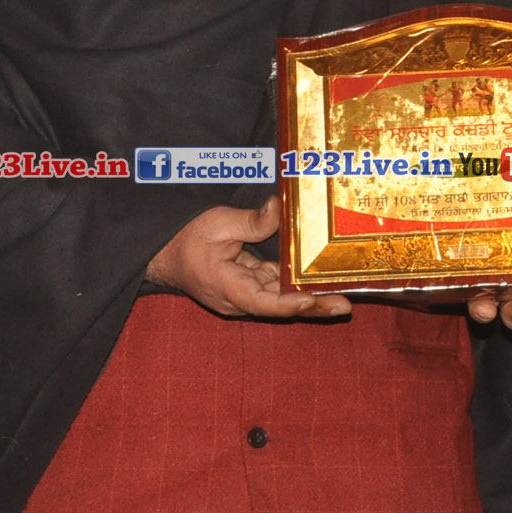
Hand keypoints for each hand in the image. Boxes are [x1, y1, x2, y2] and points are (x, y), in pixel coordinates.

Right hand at [145, 196, 351, 319]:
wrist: (167, 255)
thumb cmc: (187, 240)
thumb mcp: (217, 223)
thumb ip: (250, 221)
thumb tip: (279, 208)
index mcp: (227, 287)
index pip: (261, 301)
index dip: (288, 302)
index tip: (311, 299)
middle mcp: (239, 299)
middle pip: (279, 304)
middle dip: (313, 304)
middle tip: (344, 304)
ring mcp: (245, 295)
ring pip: (282, 298)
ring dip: (311, 297)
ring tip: (343, 296)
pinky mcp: (250, 287)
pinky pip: (277, 287)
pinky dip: (297, 284)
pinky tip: (322, 281)